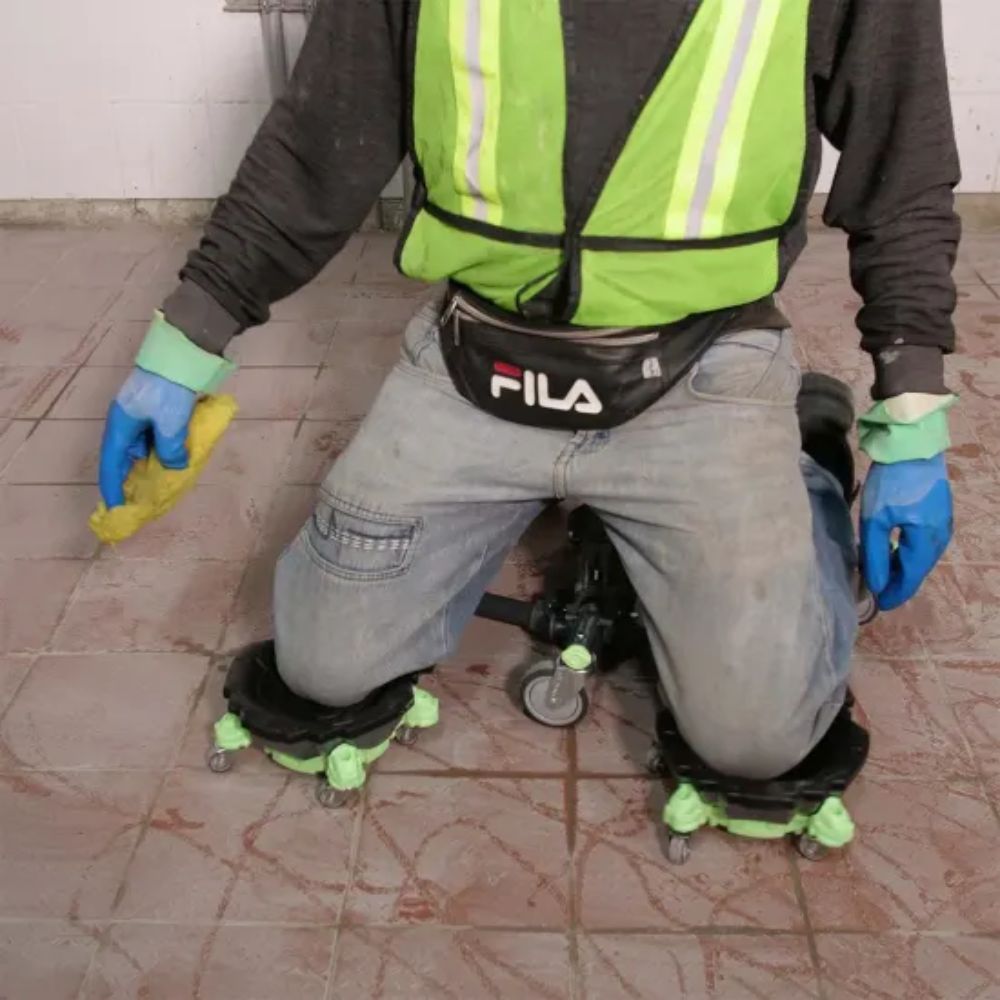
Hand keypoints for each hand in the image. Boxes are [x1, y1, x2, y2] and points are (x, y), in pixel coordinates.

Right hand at [99, 369, 195, 507]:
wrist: (181, 353)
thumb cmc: (169, 389)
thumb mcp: (170, 424)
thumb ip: (170, 450)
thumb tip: (175, 466)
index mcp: (121, 426)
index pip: (111, 464)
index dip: (113, 487)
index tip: (116, 508)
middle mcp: (127, 422)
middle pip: (126, 457)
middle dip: (133, 478)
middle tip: (142, 500)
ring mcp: (141, 413)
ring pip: (144, 446)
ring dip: (152, 464)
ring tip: (161, 484)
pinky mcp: (157, 407)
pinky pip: (156, 436)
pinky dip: (163, 450)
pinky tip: (175, 459)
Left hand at [860, 454, 951, 610]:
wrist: (913, 447)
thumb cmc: (891, 483)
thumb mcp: (875, 520)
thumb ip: (874, 554)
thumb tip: (876, 584)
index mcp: (926, 542)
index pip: (910, 578)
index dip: (894, 594)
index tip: (878, 605)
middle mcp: (940, 538)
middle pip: (917, 569)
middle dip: (897, 581)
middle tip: (874, 589)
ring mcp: (943, 525)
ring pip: (921, 557)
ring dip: (902, 567)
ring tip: (881, 573)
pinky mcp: (939, 514)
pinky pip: (924, 543)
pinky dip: (908, 552)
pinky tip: (893, 551)